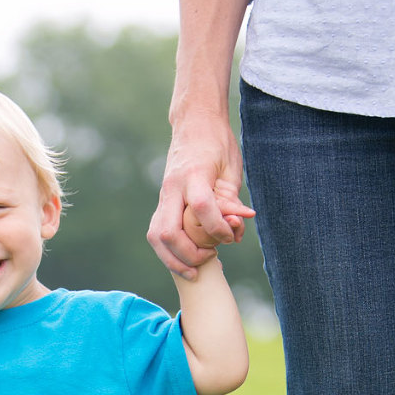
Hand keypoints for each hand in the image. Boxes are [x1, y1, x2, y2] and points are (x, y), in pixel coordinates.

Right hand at [147, 109, 246, 278]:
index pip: (202, 207)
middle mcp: (172, 187)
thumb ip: (231, 199)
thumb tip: (237, 225)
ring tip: (194, 270)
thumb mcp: (231, 168)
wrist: (194, 123)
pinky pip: (157, 233)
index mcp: (193, 174)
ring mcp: (163, 196)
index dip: (217, 228)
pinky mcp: (162, 203)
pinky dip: (169, 252)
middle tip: (210, 259)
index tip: (231, 236)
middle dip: (188, 254)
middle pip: (168, 231)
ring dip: (173, 259)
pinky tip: (185, 259)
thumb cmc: (217, 143)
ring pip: (156, 236)